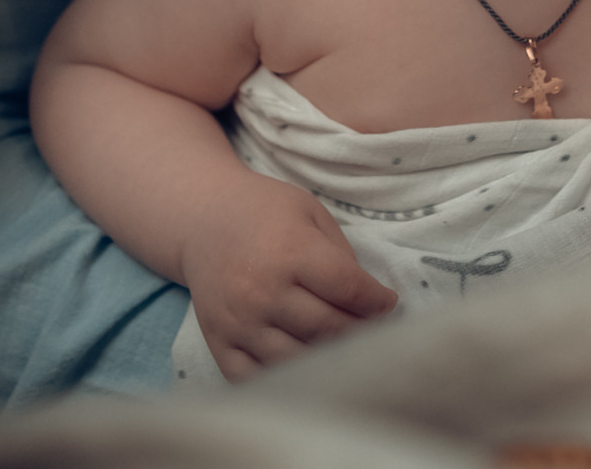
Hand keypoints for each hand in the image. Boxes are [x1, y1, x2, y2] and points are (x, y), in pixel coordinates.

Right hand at [180, 174, 396, 379]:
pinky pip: (256, 378)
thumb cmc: (265, 212)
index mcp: (290, 250)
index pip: (349, 289)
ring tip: (341, 347)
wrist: (202, 218)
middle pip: (329, 328)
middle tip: (371, 329)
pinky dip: (283, 379)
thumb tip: (369, 302)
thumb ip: (341, 255)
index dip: (377, 302)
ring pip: (298, 359)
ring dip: (327, 359)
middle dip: (360, 332)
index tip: (387, 304)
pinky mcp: (219, 341)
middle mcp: (262, 289)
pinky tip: (300, 363)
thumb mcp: (309, 212)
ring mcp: (239, 320)